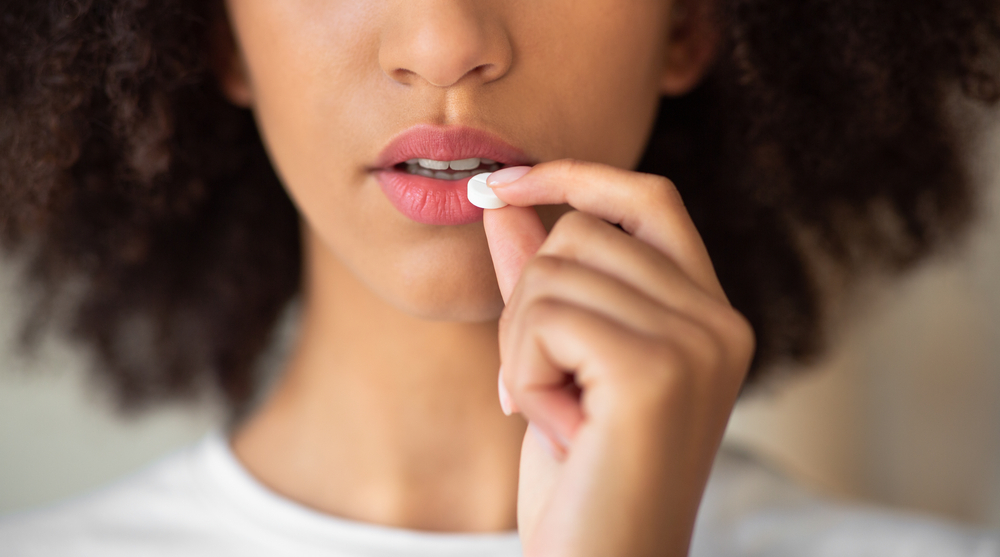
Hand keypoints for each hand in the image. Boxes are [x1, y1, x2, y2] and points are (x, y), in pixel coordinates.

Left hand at [483, 161, 754, 556]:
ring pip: (551, 273)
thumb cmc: (581, 475)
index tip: (500, 187)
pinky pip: (543, 319)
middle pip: (579, 232)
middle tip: (537, 382)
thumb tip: (504, 203)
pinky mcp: (656, 371)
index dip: (574, 176)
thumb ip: (538, 279)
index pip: (647, 198)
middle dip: (527, 301)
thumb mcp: (555, 362)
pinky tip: (555, 426)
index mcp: (708, 314)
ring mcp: (698, 343)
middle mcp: (719, 321)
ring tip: (555, 412)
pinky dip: (522, 372)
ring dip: (522, 347)